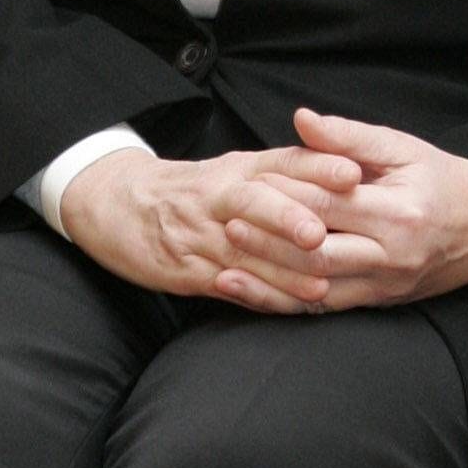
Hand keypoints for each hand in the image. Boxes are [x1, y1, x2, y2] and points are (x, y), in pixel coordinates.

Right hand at [57, 143, 363, 312]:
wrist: (115, 204)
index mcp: (237, 169)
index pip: (280, 162)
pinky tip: (284, 304)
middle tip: (320, 234)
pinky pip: (227, 283)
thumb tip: (350, 173)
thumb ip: (284, 174)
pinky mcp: (184, 269)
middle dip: (287, 218)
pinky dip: (258, 294)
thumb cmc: (191, 189)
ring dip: (281, 270)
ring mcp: (199, 234)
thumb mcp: (233, 170)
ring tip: (319, 284)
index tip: (352, 173)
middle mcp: (218, 196)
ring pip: (243, 251)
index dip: (316, 167)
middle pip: (254, 202)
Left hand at [234, 109, 467, 307]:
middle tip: (229, 226)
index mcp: (398, 212)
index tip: (250, 186)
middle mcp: (392, 255)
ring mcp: (384, 285)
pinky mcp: (376, 302)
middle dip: (268, 244)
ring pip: (316, 292)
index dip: (285, 197)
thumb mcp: (401, 147)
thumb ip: (348, 137)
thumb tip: (301, 118)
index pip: (329, 205)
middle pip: (317, 256)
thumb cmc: (439, 179)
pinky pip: (323, 310)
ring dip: (268, 282)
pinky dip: (284, 304)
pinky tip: (252, 295)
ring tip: (226, 267)